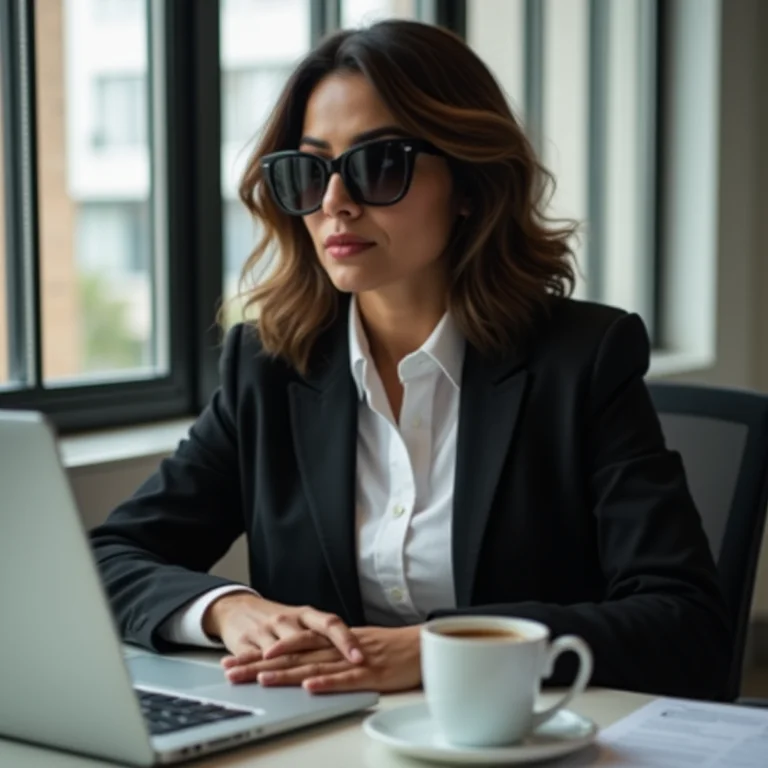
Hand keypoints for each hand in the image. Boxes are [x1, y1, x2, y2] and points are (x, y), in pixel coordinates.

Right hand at [201, 593, 363, 680]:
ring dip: (287, 666)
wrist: (237, 607)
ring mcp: (265, 630)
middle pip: (307, 639)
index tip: (360, 657)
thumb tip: (352, 654)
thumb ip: (321, 637)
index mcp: (306, 615)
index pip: (331, 624)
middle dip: (319, 657)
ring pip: (278, 651)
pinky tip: (257, 679)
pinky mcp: (243, 641)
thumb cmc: (278, 620)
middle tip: (340, 670)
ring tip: (300, 678)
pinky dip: (255, 668)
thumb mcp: (301, 623)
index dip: (346, 640)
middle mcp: (288, 620)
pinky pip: (251, 658)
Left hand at [224, 625, 422, 693]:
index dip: (259, 653)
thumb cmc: (390, 650)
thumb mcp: (352, 648)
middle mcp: (336, 647)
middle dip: (260, 663)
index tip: (233, 660)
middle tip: (232, 671)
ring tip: (261, 677)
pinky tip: (310, 687)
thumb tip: (302, 667)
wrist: (423, 644)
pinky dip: (328, 681)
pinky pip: (347, 677)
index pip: (289, 645)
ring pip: (315, 664)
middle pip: (293, 654)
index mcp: (330, 640)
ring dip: (287, 671)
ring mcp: (353, 659)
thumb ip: (328, 654)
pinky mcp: (372, 672)